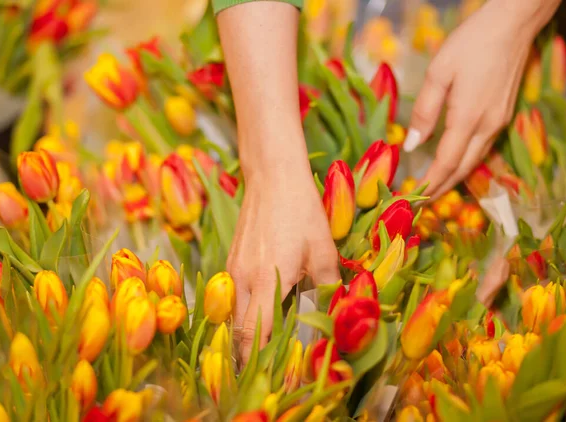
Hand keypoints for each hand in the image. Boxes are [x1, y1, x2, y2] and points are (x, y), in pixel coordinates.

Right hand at [228, 161, 339, 363]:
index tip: (267, 374)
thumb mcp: (324, 248)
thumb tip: (334, 309)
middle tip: (263, 368)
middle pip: (236, 330)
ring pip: (231, 313)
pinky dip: (241, 312)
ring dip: (243, 333)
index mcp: (266, 280)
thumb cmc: (301, 211)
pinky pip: (232, 295)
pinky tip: (259, 311)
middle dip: (246, 353)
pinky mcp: (231, 259)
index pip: (254, 333)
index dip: (257, 359)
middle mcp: (241, 278)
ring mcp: (232, 268)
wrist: (272, 177)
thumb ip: (328, 284)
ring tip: (261, 346)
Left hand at [402, 0, 560, 198]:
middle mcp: (487, 127)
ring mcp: (499, 122)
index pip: (446, 163)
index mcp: (468, 118)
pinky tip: (454, 164)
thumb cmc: (471, 44)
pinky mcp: (503, 116)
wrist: (513, 25)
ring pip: (474, 161)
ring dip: (454, 178)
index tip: (414, 198)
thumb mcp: (439, 73)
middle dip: (441, 188)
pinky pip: (482, 149)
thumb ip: (424, 111)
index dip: (430, 184)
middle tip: (421, 202)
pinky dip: (465, 163)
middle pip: (462, 169)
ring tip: (434, 188)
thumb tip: (411, 145)